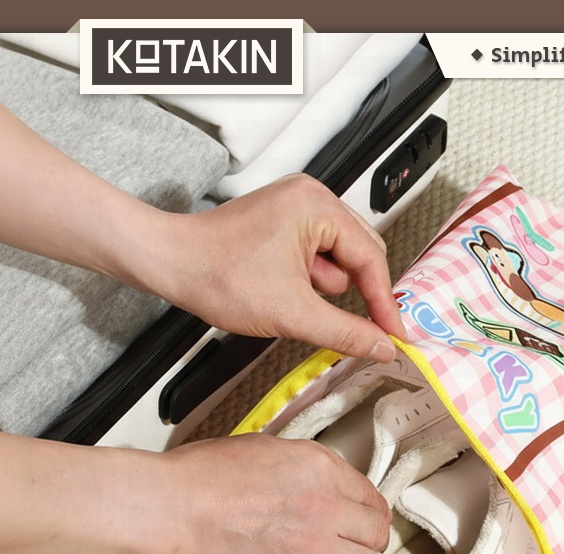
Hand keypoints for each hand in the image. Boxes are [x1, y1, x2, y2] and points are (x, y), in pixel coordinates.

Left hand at [140, 174, 406, 362]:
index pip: (371, 259)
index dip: (385, 303)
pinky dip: (308, 281)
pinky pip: (316, 255)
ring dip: (323, 288)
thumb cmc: (216, 275)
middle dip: (353, 293)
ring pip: (337, 260)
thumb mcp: (292, 314)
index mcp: (317, 206)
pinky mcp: (282, 222)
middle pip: (360, 255)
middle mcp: (311, 197)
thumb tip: (382, 346)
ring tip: (289, 298)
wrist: (169, 264)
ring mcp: (296, 207)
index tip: (395, 336)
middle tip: (359, 331)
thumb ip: (346, 332)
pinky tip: (282, 290)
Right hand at [158, 433, 391, 553]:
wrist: (176, 506)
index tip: (359, 522)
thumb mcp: (270, 449)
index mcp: (322, 468)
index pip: (372, 499)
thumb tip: (326, 486)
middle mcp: (327, 507)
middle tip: (348, 546)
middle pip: (377, 535)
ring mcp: (313, 548)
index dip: (367, 513)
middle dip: (367, 541)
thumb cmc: (208, 472)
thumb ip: (308, 469)